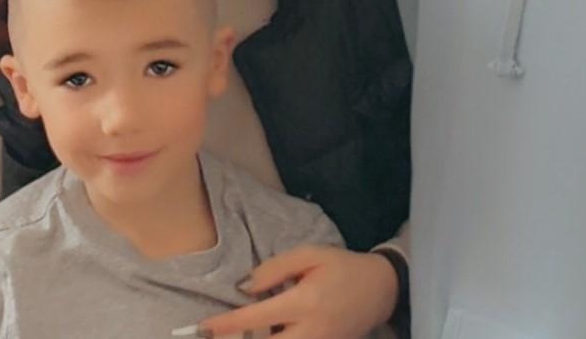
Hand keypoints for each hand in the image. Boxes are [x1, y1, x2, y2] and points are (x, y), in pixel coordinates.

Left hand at [200, 246, 396, 337]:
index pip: (258, 317)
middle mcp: (311, 331)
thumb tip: (244, 288)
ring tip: (233, 337)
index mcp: (305, 302)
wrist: (381, 290)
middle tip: (213, 336)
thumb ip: (274, 268)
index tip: (204, 327)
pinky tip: (262, 335)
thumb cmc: (342, 267)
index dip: (228, 325)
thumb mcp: (309, 255)